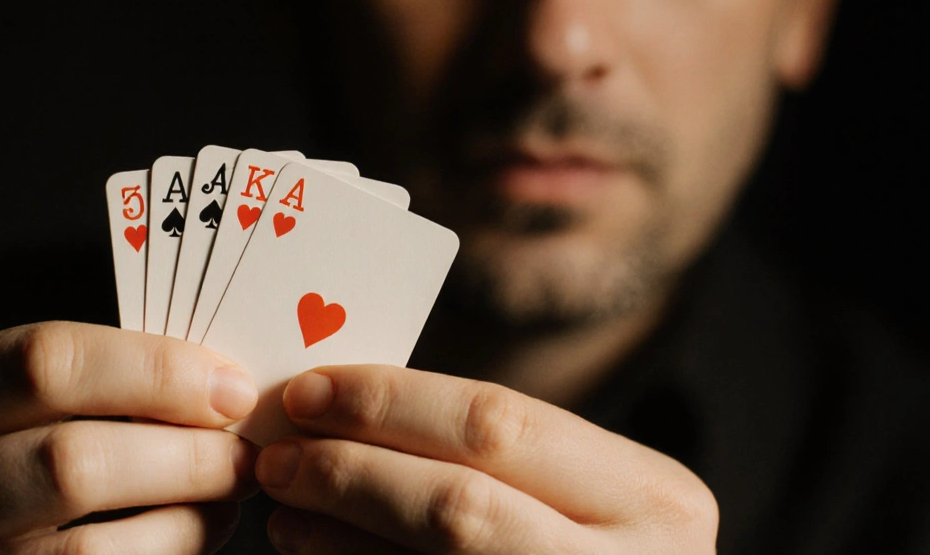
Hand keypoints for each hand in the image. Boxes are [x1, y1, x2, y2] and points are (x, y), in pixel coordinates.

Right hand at [0, 321, 259, 553]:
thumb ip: (42, 387)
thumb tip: (193, 382)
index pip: (47, 363)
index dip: (156, 370)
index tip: (227, 384)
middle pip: (77, 463)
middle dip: (187, 456)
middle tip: (245, 451)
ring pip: (91, 554)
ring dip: (184, 527)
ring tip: (224, 504)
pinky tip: (179, 547)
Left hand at [255, 365, 716, 553]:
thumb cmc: (595, 547)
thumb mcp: (591, 494)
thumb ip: (499, 454)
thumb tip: (348, 407)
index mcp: (653, 496)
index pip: (497, 422)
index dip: (388, 402)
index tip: (308, 391)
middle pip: (460, 503)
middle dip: (351, 470)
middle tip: (276, 453)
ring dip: (340, 534)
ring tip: (283, 506)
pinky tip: (316, 554)